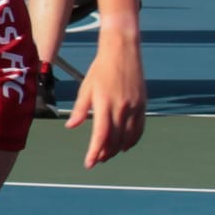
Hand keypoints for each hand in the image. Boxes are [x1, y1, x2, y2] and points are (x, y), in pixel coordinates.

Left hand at [67, 32, 145, 166]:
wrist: (122, 51)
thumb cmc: (100, 69)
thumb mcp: (86, 88)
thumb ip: (80, 109)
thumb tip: (71, 126)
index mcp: (105, 104)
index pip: (100, 135)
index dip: (95, 152)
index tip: (89, 164)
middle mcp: (122, 107)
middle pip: (114, 139)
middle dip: (105, 153)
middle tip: (96, 160)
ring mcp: (135, 106)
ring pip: (128, 136)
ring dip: (118, 149)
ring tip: (108, 155)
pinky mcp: (143, 104)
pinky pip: (139, 128)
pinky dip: (132, 139)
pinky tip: (125, 146)